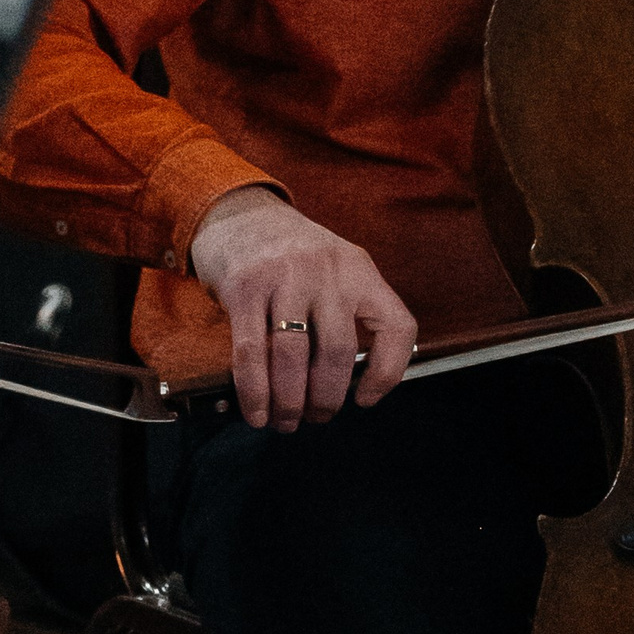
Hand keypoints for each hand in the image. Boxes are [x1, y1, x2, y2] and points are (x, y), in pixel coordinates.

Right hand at [187, 187, 419, 430]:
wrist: (238, 212)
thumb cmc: (290, 254)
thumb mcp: (335, 267)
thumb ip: (347, 310)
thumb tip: (347, 383)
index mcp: (359, 269)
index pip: (396, 325)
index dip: (388, 372)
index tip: (365, 399)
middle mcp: (327, 270)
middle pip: (337, 351)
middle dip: (326, 399)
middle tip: (316, 418)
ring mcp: (284, 277)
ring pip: (293, 357)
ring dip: (289, 402)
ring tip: (284, 422)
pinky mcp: (244, 287)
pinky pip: (252, 352)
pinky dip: (255, 392)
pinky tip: (256, 411)